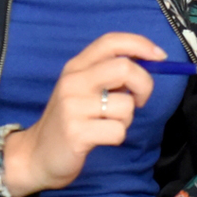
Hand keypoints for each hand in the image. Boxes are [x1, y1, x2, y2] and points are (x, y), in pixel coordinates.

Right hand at [1, 32, 166, 196]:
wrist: (36, 154)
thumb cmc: (69, 119)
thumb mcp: (82, 88)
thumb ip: (107, 73)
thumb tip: (148, 62)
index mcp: (76, 66)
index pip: (111, 41)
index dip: (140, 44)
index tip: (160, 56)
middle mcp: (74, 81)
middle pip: (124, 68)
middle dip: (144, 85)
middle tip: (139, 100)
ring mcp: (74, 106)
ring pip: (125, 104)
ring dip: (127, 118)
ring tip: (108, 123)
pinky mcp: (77, 132)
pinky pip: (118, 130)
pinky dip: (117, 136)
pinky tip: (100, 138)